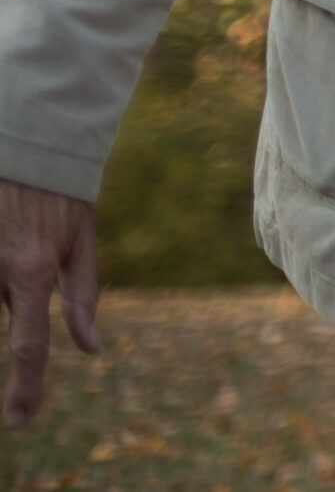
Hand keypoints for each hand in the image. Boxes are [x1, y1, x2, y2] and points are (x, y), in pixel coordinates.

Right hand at [1, 179, 99, 426]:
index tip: (20, 420)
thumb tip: (92, 348)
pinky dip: (2, 278)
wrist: (28, 146)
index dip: (25, 387)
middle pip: (4, 314)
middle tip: (30, 264)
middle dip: (14, 302)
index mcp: (31, 270)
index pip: (27, 344)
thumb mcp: (81, 239)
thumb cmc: (60, 194)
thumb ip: (83, 295)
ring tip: (22, 241)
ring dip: (9, 287)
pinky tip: (15, 246)